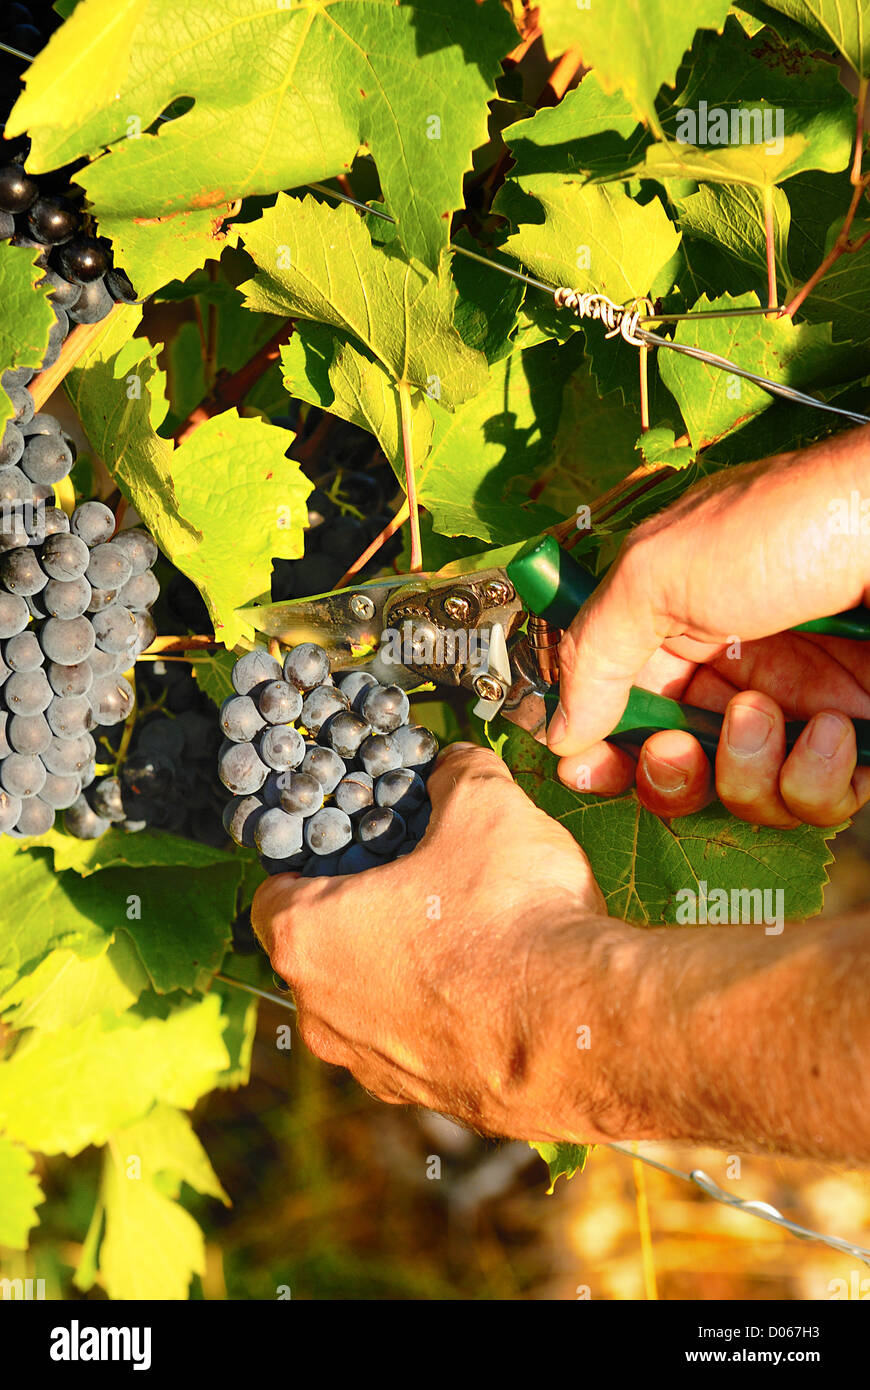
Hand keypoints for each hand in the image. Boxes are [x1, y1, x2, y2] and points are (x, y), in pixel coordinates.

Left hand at [251, 743, 613, 1141]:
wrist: (584, 1028)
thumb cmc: (511, 915)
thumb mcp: (485, 807)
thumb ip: (458, 774)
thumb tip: (457, 765)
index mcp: (308, 938)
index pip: (271, 895)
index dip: (309, 863)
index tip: (350, 847)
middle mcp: (323, 1014)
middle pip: (319, 953)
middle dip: (362, 916)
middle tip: (417, 882)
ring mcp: (375, 1069)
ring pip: (370, 1006)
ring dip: (404, 971)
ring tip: (468, 935)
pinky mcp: (432, 1102)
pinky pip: (422, 1046)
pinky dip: (447, 1017)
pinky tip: (498, 989)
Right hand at [548, 427, 869, 825]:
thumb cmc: (789, 526)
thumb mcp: (660, 572)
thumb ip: (596, 653)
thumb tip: (559, 729)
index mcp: (676, 624)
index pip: (619, 706)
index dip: (601, 747)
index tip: (585, 769)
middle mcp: (733, 669)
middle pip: (674, 766)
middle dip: (669, 773)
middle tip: (680, 749)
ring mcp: (795, 706)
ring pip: (742, 795)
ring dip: (747, 771)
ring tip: (772, 714)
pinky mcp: (854, 739)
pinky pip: (815, 800)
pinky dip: (819, 779)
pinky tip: (836, 729)